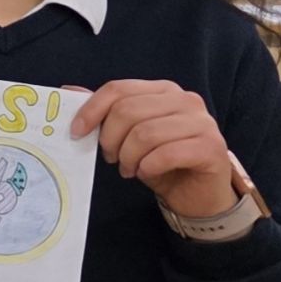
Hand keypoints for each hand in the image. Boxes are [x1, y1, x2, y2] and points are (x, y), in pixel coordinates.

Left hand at [71, 79, 239, 219]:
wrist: (195, 192)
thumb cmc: (160, 161)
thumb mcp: (128, 135)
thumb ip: (105, 113)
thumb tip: (69, 90)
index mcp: (163, 91)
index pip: (118, 89)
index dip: (91, 110)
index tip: (77, 133)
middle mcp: (186, 100)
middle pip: (128, 111)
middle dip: (110, 140)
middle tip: (112, 158)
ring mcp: (202, 122)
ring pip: (145, 134)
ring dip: (128, 157)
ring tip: (130, 168)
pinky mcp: (211, 147)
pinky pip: (166, 154)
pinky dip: (148, 167)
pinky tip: (146, 172)